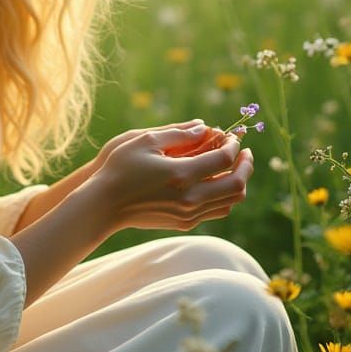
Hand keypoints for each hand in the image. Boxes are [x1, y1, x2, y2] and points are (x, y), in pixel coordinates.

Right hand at [92, 128, 252, 232]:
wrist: (105, 204)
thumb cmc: (120, 168)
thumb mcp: (145, 140)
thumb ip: (178, 133)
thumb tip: (205, 128)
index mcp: (181, 174)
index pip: (224, 159)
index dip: (233, 145)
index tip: (231, 136)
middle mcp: (190, 198)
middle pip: (236, 184)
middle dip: (245, 165)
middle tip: (244, 152)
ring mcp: (189, 214)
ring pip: (231, 201)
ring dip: (239, 182)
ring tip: (235, 166)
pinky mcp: (185, 223)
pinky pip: (218, 211)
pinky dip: (226, 196)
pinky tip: (218, 182)